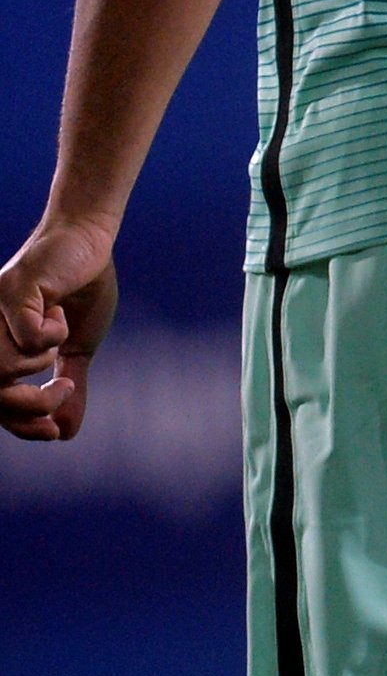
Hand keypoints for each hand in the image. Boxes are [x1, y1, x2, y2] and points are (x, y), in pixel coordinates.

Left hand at [0, 219, 119, 440]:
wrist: (90, 242)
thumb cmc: (80, 290)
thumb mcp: (78, 348)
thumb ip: (71, 388)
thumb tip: (65, 433)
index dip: (20, 426)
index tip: (52, 431)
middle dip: (31, 405)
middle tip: (65, 388)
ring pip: (3, 369)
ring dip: (42, 364)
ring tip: (63, 345)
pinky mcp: (13, 293)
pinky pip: (28, 336)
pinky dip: (52, 334)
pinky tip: (60, 313)